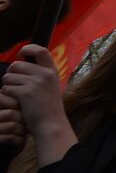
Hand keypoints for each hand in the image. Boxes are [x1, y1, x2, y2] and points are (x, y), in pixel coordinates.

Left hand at [2, 45, 75, 164]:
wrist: (50, 123)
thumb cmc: (48, 107)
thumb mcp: (51, 86)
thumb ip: (41, 75)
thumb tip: (22, 64)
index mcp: (51, 71)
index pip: (40, 50)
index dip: (28, 49)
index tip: (22, 54)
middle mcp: (44, 74)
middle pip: (16, 65)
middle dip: (11, 74)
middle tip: (14, 83)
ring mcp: (34, 83)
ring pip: (8, 77)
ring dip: (7, 86)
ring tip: (14, 94)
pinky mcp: (24, 93)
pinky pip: (6, 88)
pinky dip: (6, 95)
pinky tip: (14, 101)